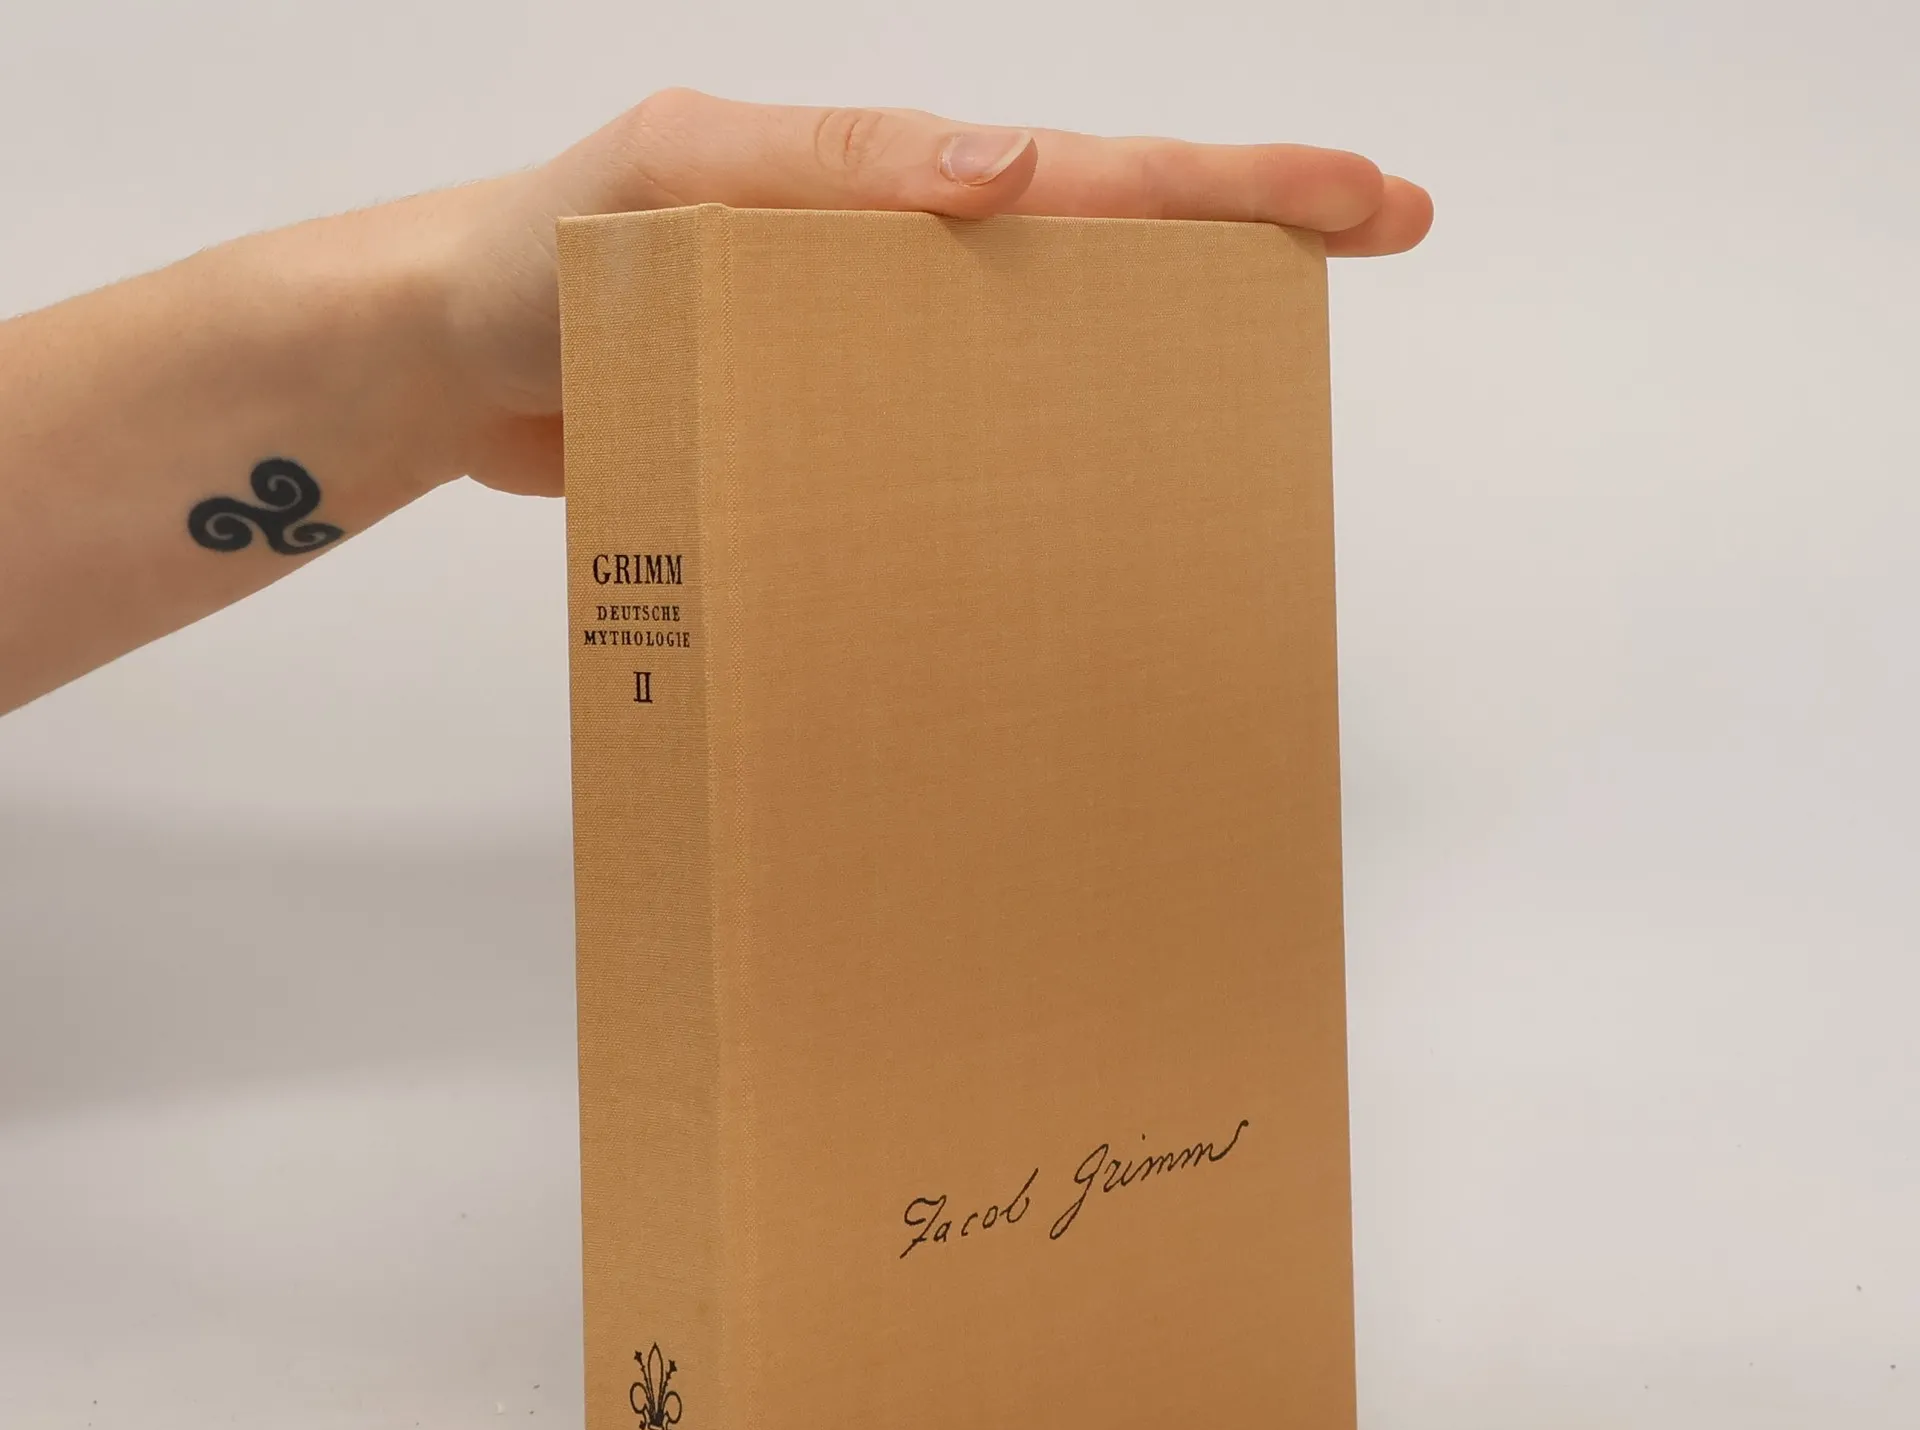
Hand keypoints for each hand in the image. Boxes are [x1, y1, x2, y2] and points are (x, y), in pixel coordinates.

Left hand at [441, 90, 1433, 495]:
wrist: (447, 367)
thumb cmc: (544, 255)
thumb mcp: (676, 173)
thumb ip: (834, 164)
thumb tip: (1008, 171)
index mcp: (886, 185)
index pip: (1091, 174)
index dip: (1232, 185)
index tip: (1361, 198)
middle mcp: (899, 265)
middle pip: (1102, 253)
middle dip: (1242, 247)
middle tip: (1371, 242)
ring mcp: (870, 356)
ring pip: (1042, 361)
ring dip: (1153, 371)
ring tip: (1260, 401)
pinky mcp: (829, 439)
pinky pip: (949, 452)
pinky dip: (1022, 476)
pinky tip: (1075, 522)